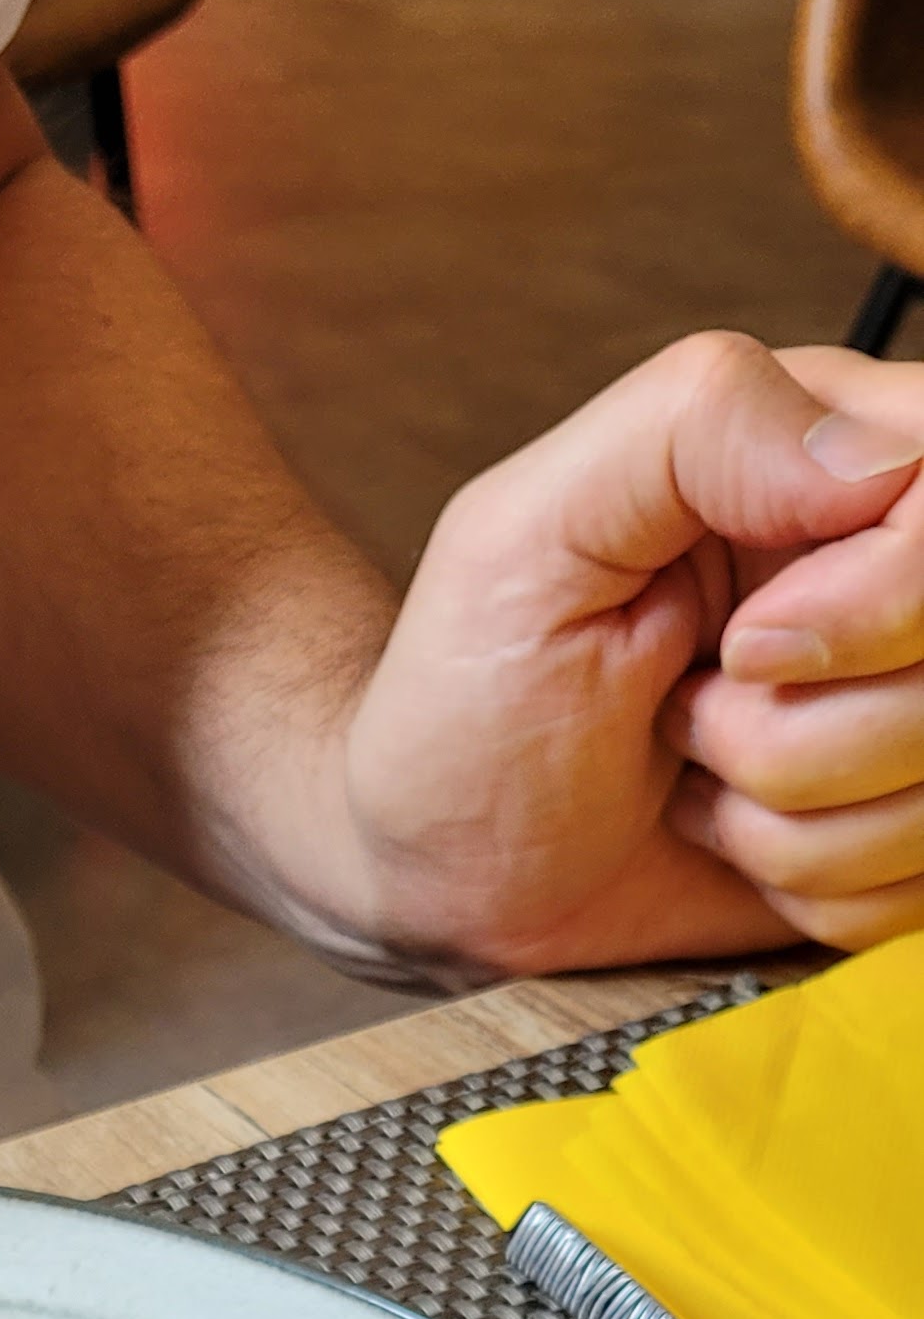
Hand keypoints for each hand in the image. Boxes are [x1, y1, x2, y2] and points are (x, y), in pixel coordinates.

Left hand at [341, 332, 923, 973]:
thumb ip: (694, 429)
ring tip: (691, 771)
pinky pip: (919, 884)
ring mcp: (904, 706)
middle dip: (803, 732)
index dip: (887, 598)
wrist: (442, 869)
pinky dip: (807, 889)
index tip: (746, 649)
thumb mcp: (530, 530)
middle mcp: (890, 575)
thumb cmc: (467, 694)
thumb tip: (865, 457)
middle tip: (687, 711)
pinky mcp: (898, 822)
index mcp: (830, 454)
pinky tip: (726, 839)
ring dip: (789, 823)